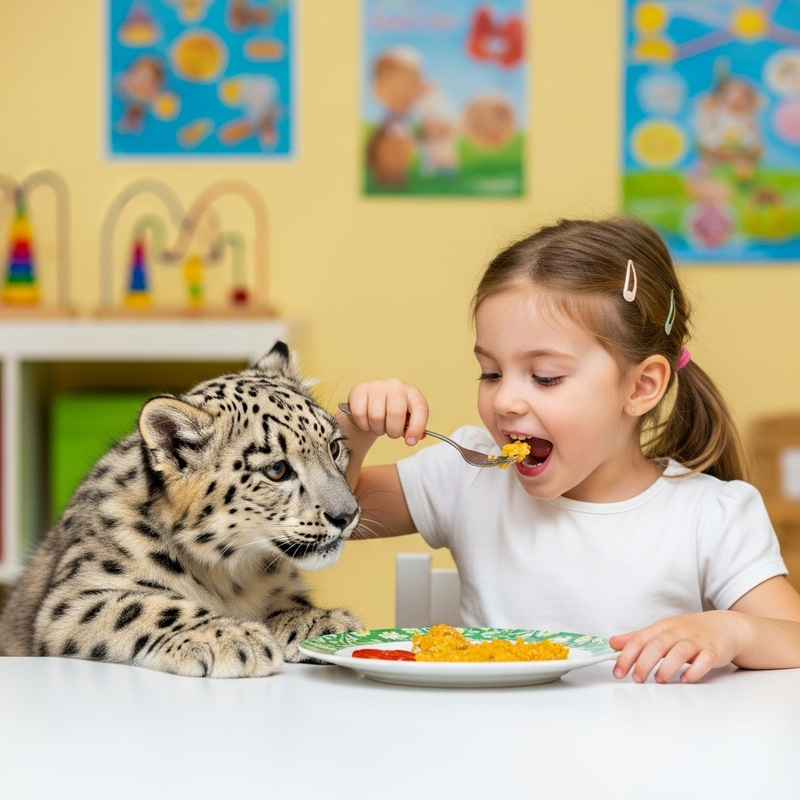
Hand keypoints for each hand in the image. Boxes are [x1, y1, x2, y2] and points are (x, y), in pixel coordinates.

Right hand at [345, 379, 428, 445]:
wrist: (368, 405)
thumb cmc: (390, 414)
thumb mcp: (406, 420)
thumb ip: (413, 430)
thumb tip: (412, 439)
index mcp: (412, 393)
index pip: (420, 409)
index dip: (417, 428)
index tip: (410, 441)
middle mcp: (396, 385)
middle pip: (396, 413)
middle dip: (393, 431)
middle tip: (390, 432)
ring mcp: (376, 385)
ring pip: (376, 416)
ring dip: (377, 429)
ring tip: (378, 426)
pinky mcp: (359, 390)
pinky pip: (360, 414)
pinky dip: (363, 425)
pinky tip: (366, 421)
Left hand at [609, 610, 746, 683]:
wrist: (725, 626)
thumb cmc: (690, 631)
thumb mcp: (662, 630)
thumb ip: (638, 638)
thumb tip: (614, 643)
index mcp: (662, 627)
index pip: (640, 639)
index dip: (627, 655)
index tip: (618, 671)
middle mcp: (678, 632)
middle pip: (657, 645)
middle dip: (644, 663)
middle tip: (636, 678)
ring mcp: (696, 641)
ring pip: (679, 652)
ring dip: (667, 667)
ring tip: (659, 680)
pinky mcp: (713, 651)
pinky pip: (704, 661)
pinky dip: (694, 671)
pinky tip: (685, 679)